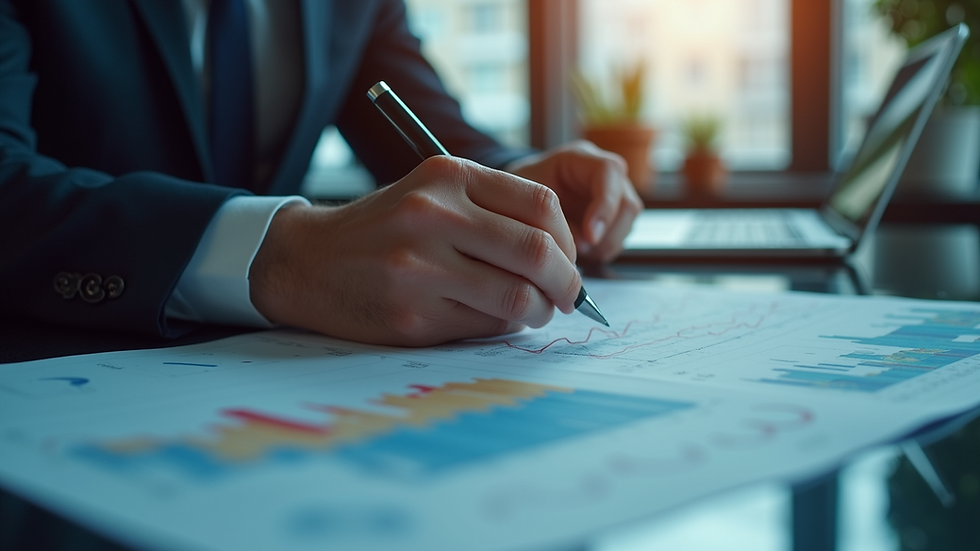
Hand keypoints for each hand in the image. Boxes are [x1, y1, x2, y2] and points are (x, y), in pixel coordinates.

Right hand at [249, 156, 582, 345]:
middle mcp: (434, 216)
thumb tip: (565, 258)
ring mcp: (420, 267)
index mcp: (448, 177)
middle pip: (537, 252)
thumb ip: (493, 212)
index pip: (542, 205)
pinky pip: (484, 325)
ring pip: (518, 297)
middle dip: (567, 283)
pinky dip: (501, 326)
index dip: (570, 240)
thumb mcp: (432, 195)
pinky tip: (490, 317)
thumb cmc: (383, 230)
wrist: (307, 261)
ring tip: (534, 311)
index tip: (570, 260)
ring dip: (540, 311)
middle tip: (569, 296)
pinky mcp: (411, 314)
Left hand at [507, 141, 642, 262]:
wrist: (520, 199)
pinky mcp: (613, 220)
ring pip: (626, 226)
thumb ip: (551, 212)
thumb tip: (582, 242)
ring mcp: (613, 198)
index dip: (605, 205)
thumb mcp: (526, 194)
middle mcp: (605, 176)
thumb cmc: (520, 191)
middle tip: (578, 249)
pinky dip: (599, 253)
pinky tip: (579, 253)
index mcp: (582, 158)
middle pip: (627, 204)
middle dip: (605, 235)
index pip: (609, 171)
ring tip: (574, 251)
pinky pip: (617, 241)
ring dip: (602, 246)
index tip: (590, 235)